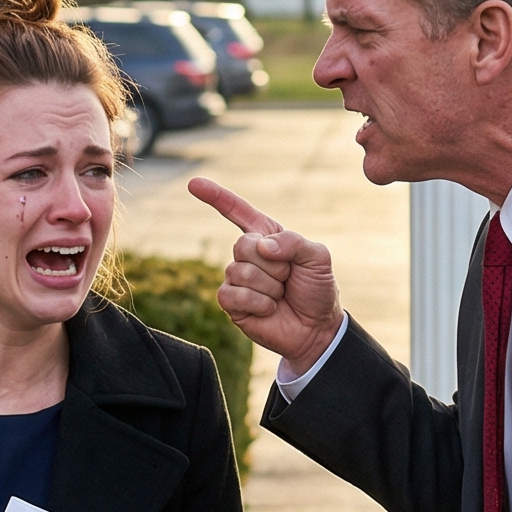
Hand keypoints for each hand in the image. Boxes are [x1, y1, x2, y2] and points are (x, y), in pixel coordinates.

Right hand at [188, 177, 343, 374]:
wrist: (316, 328)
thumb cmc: (316, 289)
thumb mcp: (317, 257)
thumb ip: (293, 242)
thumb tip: (261, 246)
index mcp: (266, 236)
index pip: (237, 211)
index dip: (216, 196)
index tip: (194, 183)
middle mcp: (248, 255)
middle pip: (243, 245)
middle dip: (273, 265)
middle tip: (288, 278)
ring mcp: (237, 278)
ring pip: (241, 272)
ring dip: (270, 287)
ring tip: (281, 295)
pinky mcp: (231, 303)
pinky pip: (233, 295)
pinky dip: (258, 303)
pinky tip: (269, 309)